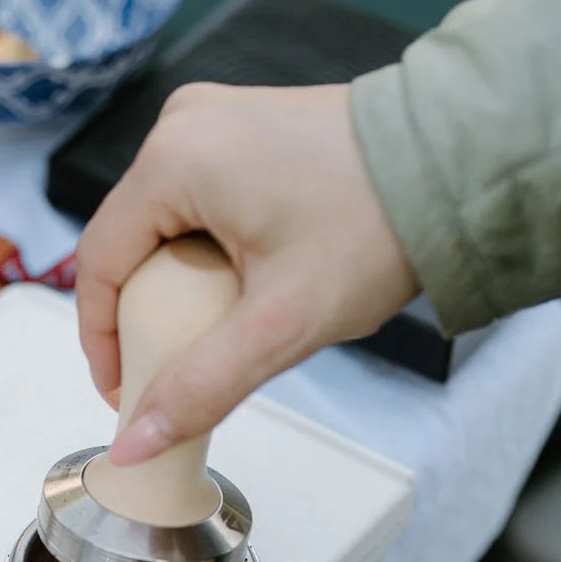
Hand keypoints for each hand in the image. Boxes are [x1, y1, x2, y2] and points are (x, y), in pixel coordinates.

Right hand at [76, 83, 419, 464]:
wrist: (463, 162)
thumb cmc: (381, 225)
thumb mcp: (280, 325)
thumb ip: (198, 387)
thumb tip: (134, 443)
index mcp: (172, 160)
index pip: (96, 264)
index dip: (101, 340)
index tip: (125, 393)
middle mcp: (184, 124)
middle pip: (129, 242)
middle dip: (144, 313)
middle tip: (177, 368)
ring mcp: (216, 118)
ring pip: (163, 224)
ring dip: (178, 284)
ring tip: (220, 329)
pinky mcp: (247, 125)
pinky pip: (198, 199)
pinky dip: (208, 250)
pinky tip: (245, 282)